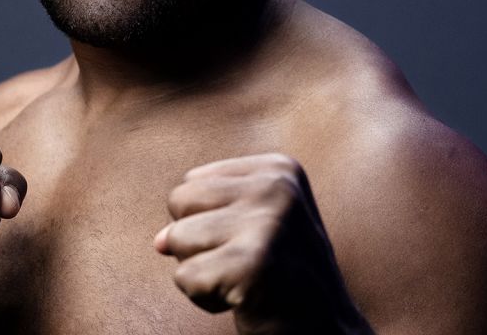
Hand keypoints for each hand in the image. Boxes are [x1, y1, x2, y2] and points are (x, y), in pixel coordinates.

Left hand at [154, 153, 371, 334]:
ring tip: (245, 281)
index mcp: (279, 169)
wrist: (327, 330)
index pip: (192, 183)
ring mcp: (268, 224)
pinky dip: (204, 298)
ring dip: (202, 272)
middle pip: (179, 201)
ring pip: (177, 238)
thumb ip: (203, 215)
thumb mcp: (255, 225)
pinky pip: (185, 277)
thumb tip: (159, 241)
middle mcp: (277, 187)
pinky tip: (243, 301)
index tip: (252, 244)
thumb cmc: (283, 277)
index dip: (209, 222)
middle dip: (198, 242)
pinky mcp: (253, 265)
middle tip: (245, 264)